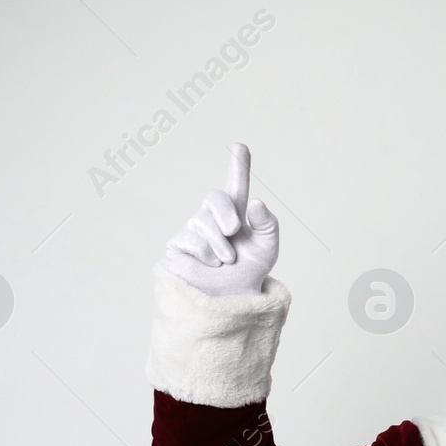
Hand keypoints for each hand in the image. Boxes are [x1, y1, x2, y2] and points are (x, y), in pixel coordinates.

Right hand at [164, 142, 278, 296]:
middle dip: (225, 211)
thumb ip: (268, 224)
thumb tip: (257, 203)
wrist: (230, 299)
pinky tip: (208, 265)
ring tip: (224, 261)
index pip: (236, 186)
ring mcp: (193, 229)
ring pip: (204, 223)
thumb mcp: (267, 248)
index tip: (241, 146)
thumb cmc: (248, 272)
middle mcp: (212, 217)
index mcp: (236, 214)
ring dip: (220, 246)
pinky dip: (206, 256)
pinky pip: (192, 241)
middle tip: (233, 230)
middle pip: (214, 196)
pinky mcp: (177, 244)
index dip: (238, 166)